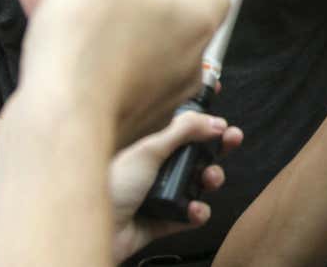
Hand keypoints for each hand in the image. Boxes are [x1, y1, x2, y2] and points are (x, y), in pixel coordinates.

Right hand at [14, 0, 228, 147]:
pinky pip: (111, 79)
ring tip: (54, 7)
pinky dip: (86, 61)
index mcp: (197, 21)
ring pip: (132, 48)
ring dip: (97, 27)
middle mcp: (187, 63)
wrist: (61, 123)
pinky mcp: (128, 120)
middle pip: (165, 19)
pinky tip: (50, 45)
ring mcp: (160, 97)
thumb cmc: (90, 50)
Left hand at [107, 110, 242, 260]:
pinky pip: (191, 214)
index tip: (218, 99)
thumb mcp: (149, 149)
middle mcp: (156, 166)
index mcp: (148, 144)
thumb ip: (183, 131)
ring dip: (211, 178)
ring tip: (209, 179)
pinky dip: (197, 213)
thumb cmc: (111, 184)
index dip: (200, 113)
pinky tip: (192, 210)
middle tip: (233, 138)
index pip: (179, 123)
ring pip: (198, 182)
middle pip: (195, 151)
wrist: (93, 228)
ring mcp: (161, 193)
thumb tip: (214, 119)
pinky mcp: (164, 220)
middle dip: (217, 145)